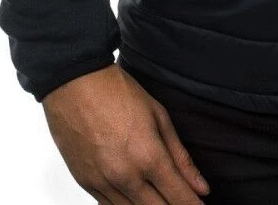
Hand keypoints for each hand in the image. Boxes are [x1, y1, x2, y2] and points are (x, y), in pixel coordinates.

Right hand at [42, 62, 210, 203]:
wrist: (75, 85)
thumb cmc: (118, 93)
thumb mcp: (160, 117)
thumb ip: (181, 157)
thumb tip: (201, 187)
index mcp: (149, 157)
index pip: (179, 197)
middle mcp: (126, 177)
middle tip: (184, 202)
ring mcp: (103, 184)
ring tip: (162, 198)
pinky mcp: (85, 184)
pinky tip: (138, 199)